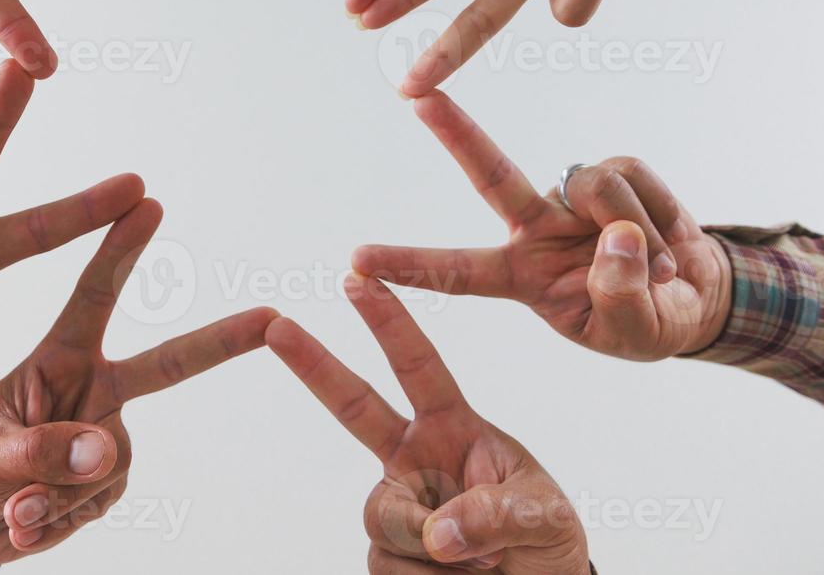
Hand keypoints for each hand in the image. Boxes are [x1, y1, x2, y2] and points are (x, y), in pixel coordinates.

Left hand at [0, 200, 275, 569]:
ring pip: (113, 461)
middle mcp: (91, 391)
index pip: (93, 299)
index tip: (147, 203)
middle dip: (219, 341)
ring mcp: (103, 438)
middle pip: (166, 364)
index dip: (121, 251)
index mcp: (55, 361)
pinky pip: (102, 498)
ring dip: (59, 491)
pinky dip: (61, 517)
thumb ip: (38, 451)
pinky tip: (28, 517)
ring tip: (14, 500)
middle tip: (268, 319)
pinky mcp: (106, 482)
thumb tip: (102, 450)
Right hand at [268, 275, 589, 572]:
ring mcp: (397, 506)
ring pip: (381, 517)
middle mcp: (414, 458)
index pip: (418, 366)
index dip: (389, 321)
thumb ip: (495, 513)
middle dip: (314, 364)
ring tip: (483, 564)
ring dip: (431, 550)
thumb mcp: (545, 516)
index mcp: (454, 428)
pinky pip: (387, 566)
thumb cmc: (547, 544)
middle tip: (276, 325)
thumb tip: (435, 534)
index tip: (358, 278)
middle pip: (353, 407)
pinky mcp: (387, 555)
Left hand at [353, 91, 733, 361]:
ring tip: (660, 269)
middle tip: (417, 97)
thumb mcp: (632, 333)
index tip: (356, 261)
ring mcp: (570, 197)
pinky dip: (659, 212)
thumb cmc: (646, 323)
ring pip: (593, 187)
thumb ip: (620, 297)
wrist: (696, 297)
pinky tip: (668, 238)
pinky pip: (631, 176)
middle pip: (489, 175)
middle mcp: (534, 229)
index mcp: (519, 278)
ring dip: (636, 228)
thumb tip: (614, 238)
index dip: (409, 266)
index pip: (456, 273)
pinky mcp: (611, 172)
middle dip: (456, 134)